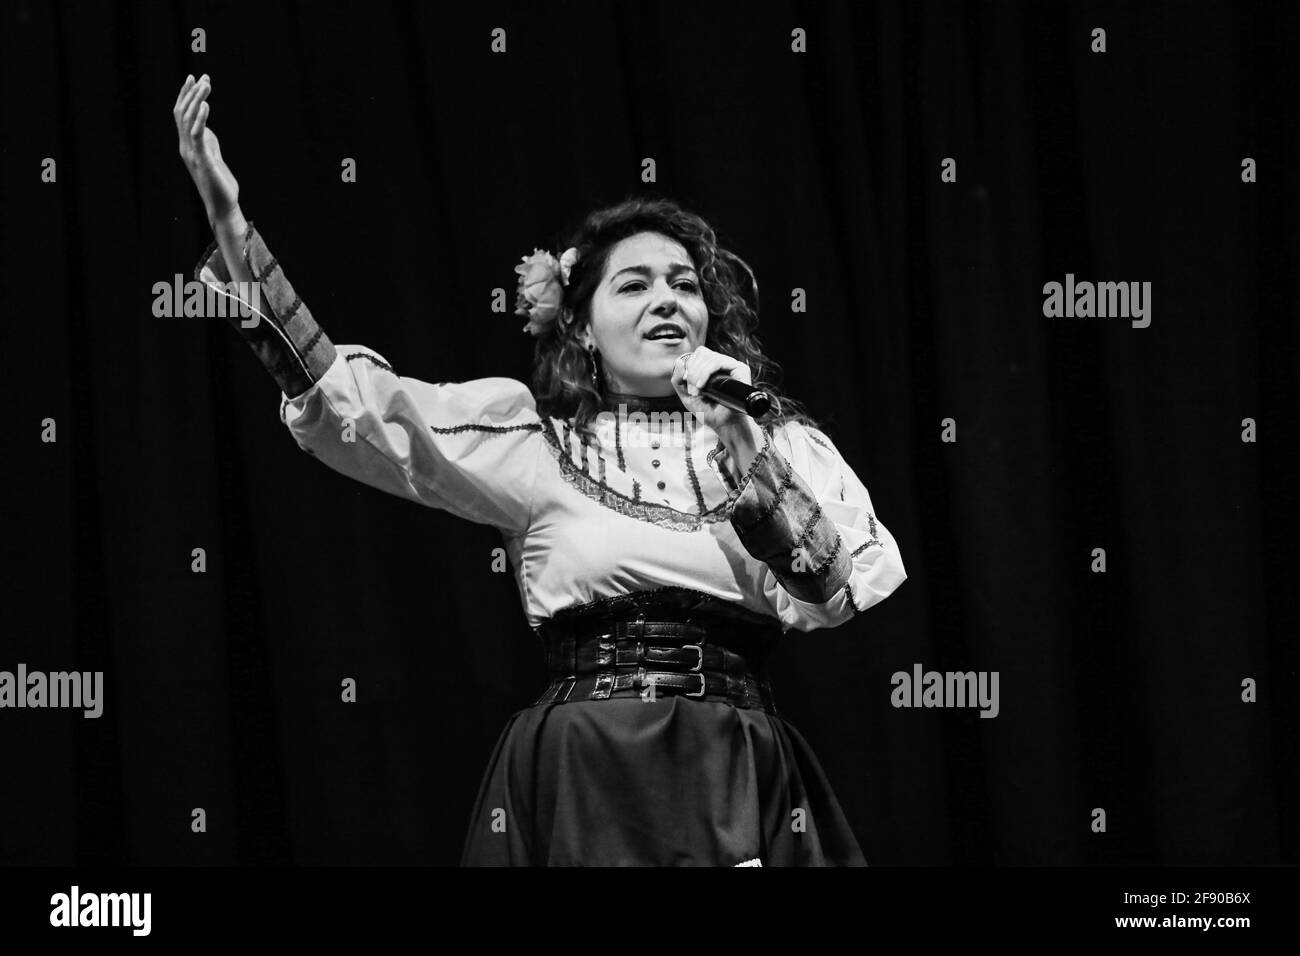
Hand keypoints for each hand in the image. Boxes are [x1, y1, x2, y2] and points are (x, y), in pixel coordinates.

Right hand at [173, 73, 239, 224]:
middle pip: (182, 113)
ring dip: (197, 100)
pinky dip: (201, 118)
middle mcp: (186, 147)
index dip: (186, 95)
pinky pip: (198, 135)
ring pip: (188, 120)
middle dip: (191, 93)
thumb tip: (205, 127)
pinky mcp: (203, 160)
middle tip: (202, 76)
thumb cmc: (220, 183)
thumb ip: (208, 141)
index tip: (194, 78)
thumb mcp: (213, 157)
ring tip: (206, 84)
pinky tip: (207, 105)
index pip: (182, 115)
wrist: (223, 206)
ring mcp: (193, 153)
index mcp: (188, 145)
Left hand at [670, 346, 752, 435]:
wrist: (724, 424)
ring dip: (698, 374)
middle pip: (702, 352)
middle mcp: (723, 364)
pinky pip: (719, 362)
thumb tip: (679, 361)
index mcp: (712, 366)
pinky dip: (706, 372)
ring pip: (709, 356)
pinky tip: (702, 385)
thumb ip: (677, 380)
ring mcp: (732, 365)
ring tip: (698, 391)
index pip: (698, 354)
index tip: (688, 387)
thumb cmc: (708, 412)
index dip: (689, 367)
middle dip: (692, 371)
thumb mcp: (686, 396)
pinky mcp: (741, 369)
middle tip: (693, 390)